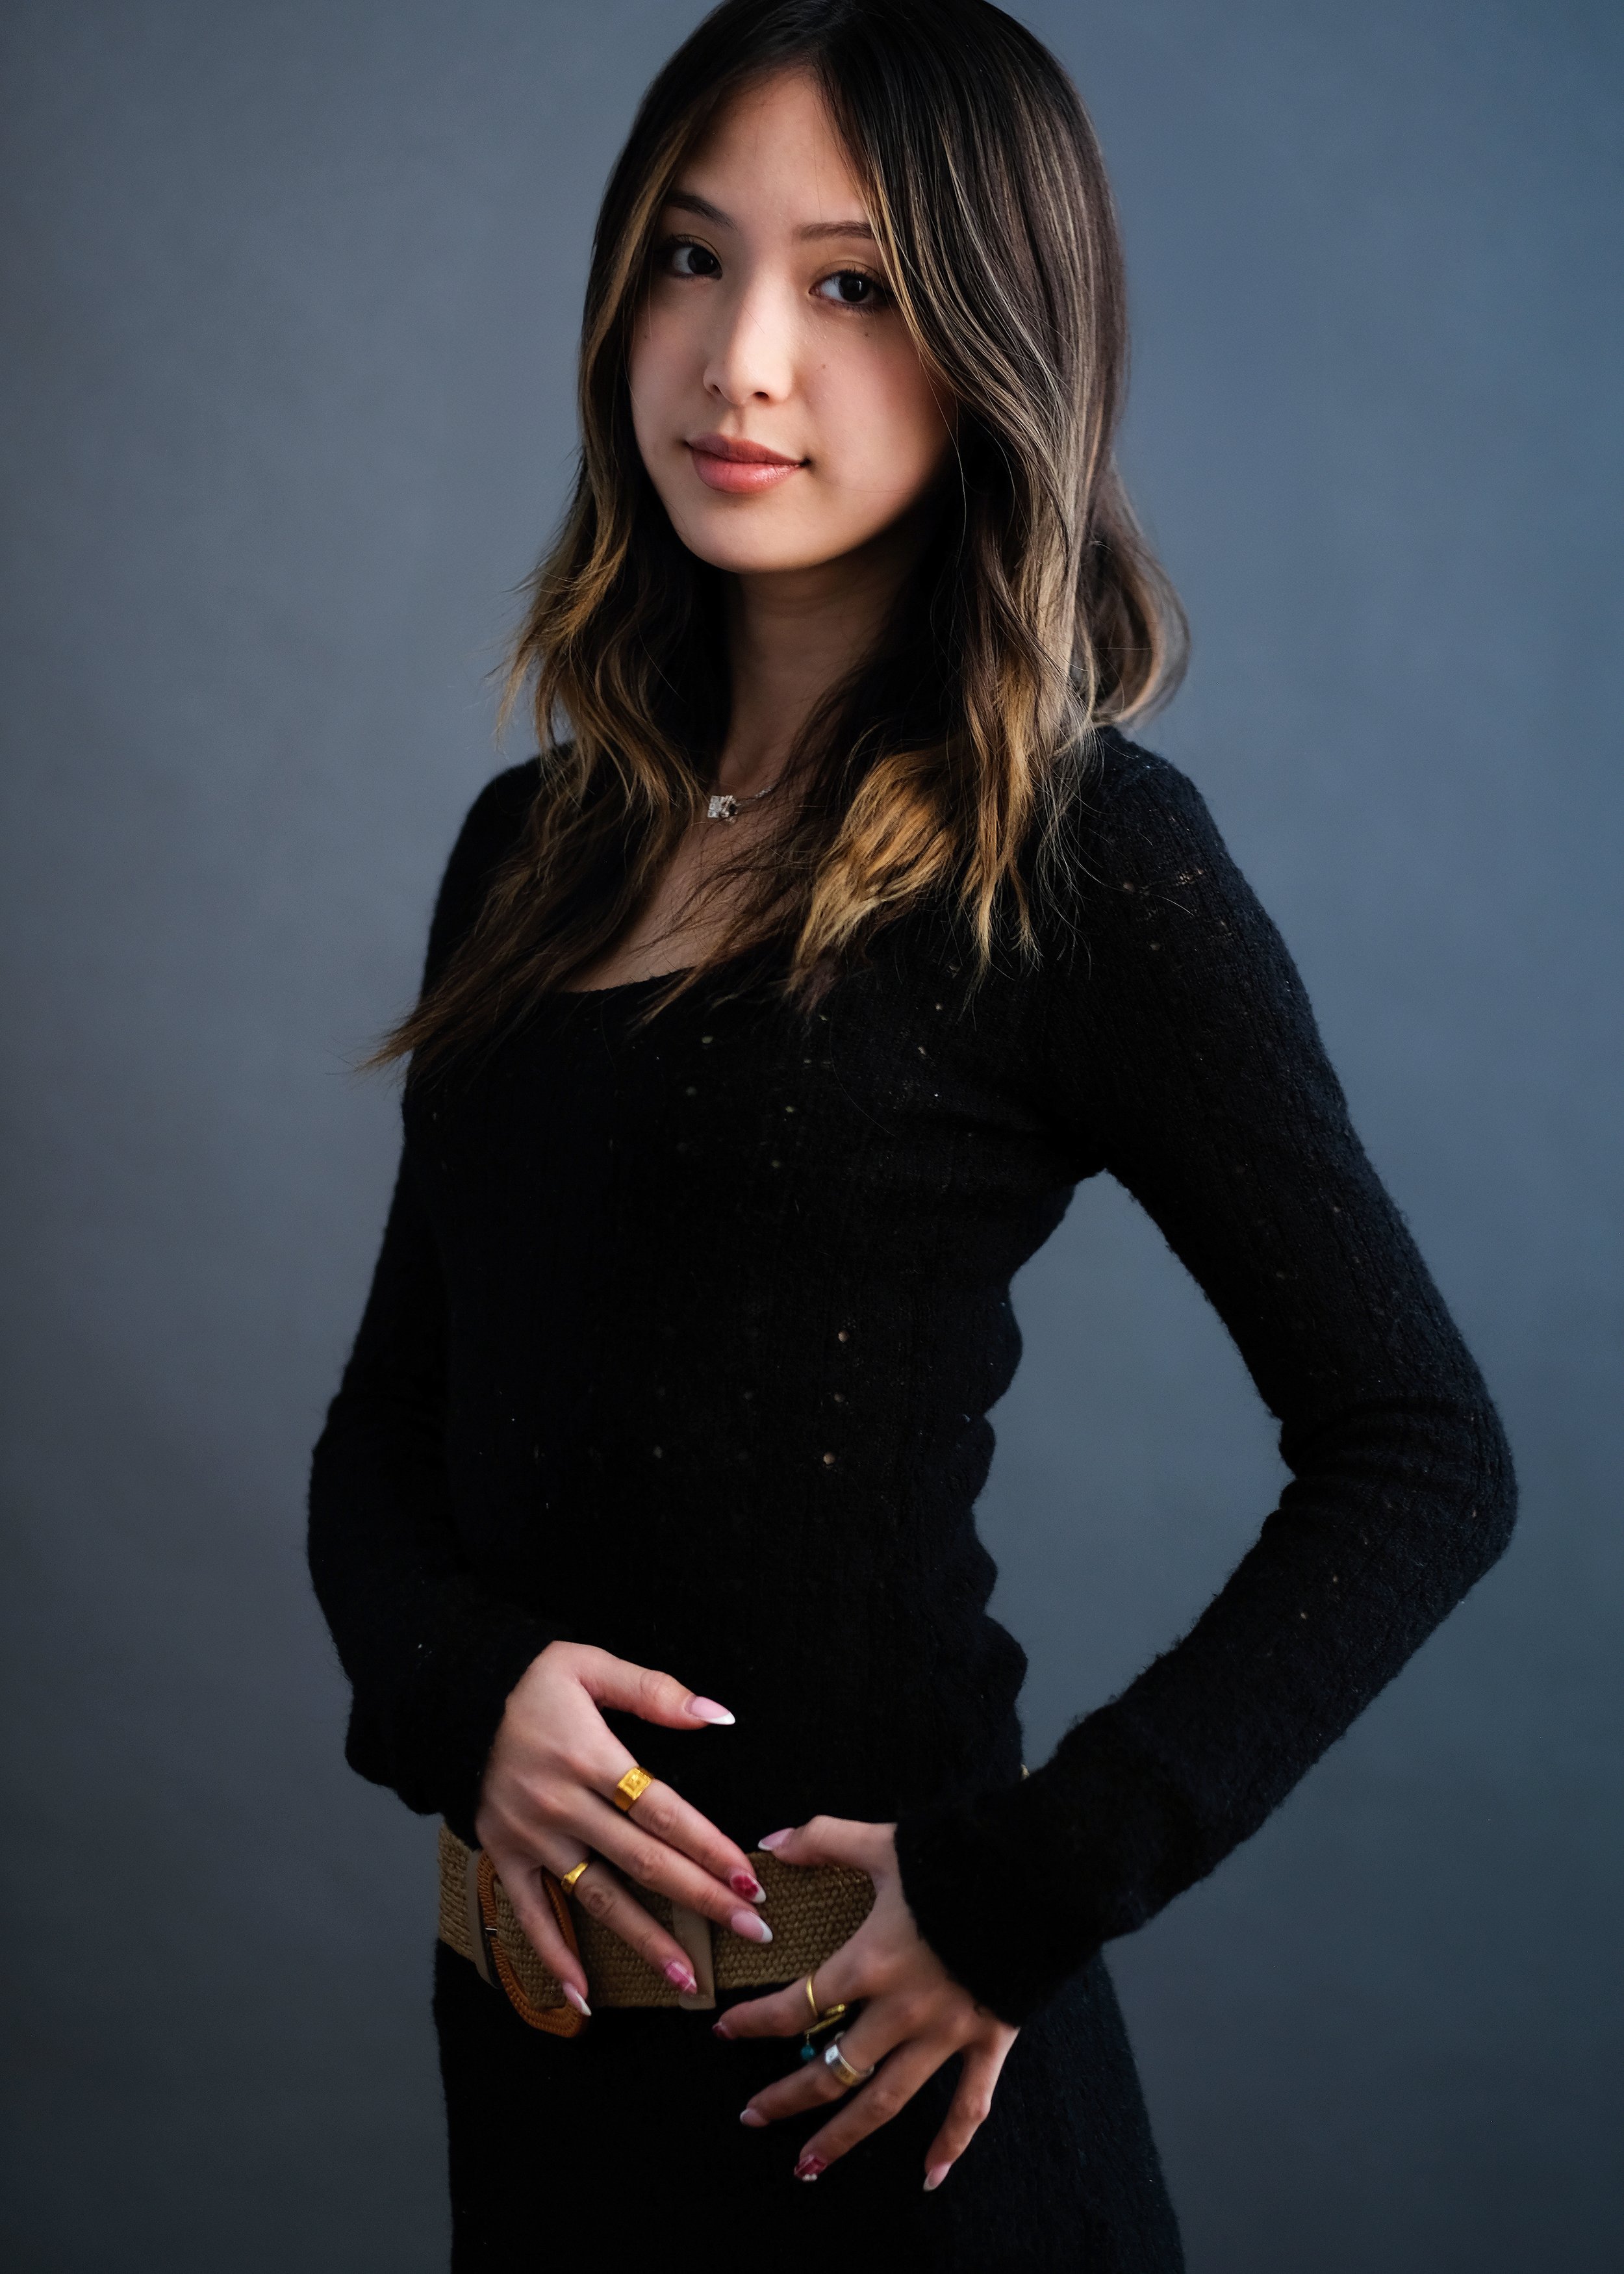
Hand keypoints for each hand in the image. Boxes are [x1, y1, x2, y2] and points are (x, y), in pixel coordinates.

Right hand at [473, 1640, 773, 2013]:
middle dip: (700, 1899)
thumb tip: (717, 1715)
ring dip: (643, 1941)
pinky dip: (554, 1957)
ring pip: (597, 1898)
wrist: (448, 1697)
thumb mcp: (588, 1666)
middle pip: (642, 1861)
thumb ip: (654, 1691)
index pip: (663, 1812)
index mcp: (589, 1757)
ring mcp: (531, 1837)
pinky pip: (530, 1915)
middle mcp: (562, 1805)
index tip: (748, 1879)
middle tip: (749, 1931)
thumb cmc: (527, 1680)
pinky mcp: (503, 1855)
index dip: (708, 1847)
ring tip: (687, 1977)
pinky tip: (583, 1996)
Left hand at [714, 1816, 1017, 2188]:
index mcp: (870, 1962)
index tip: (726, 2033)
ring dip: (842, 2138)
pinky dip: (950, 2144)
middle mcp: (902, 2010)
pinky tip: (928, 2176)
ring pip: (884, 2102)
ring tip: (805, 2166)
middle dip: (787, 2098)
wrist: (1038, 1871)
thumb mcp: (883, 1842)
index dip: (755, 2024)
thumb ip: (823, 1839)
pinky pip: (969, 2105)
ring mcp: (946, 2033)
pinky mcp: (989, 2040)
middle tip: (752, 2117)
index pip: (796, 2006)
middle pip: (832, 2070)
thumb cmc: (957, 1855)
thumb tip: (769, 1842)